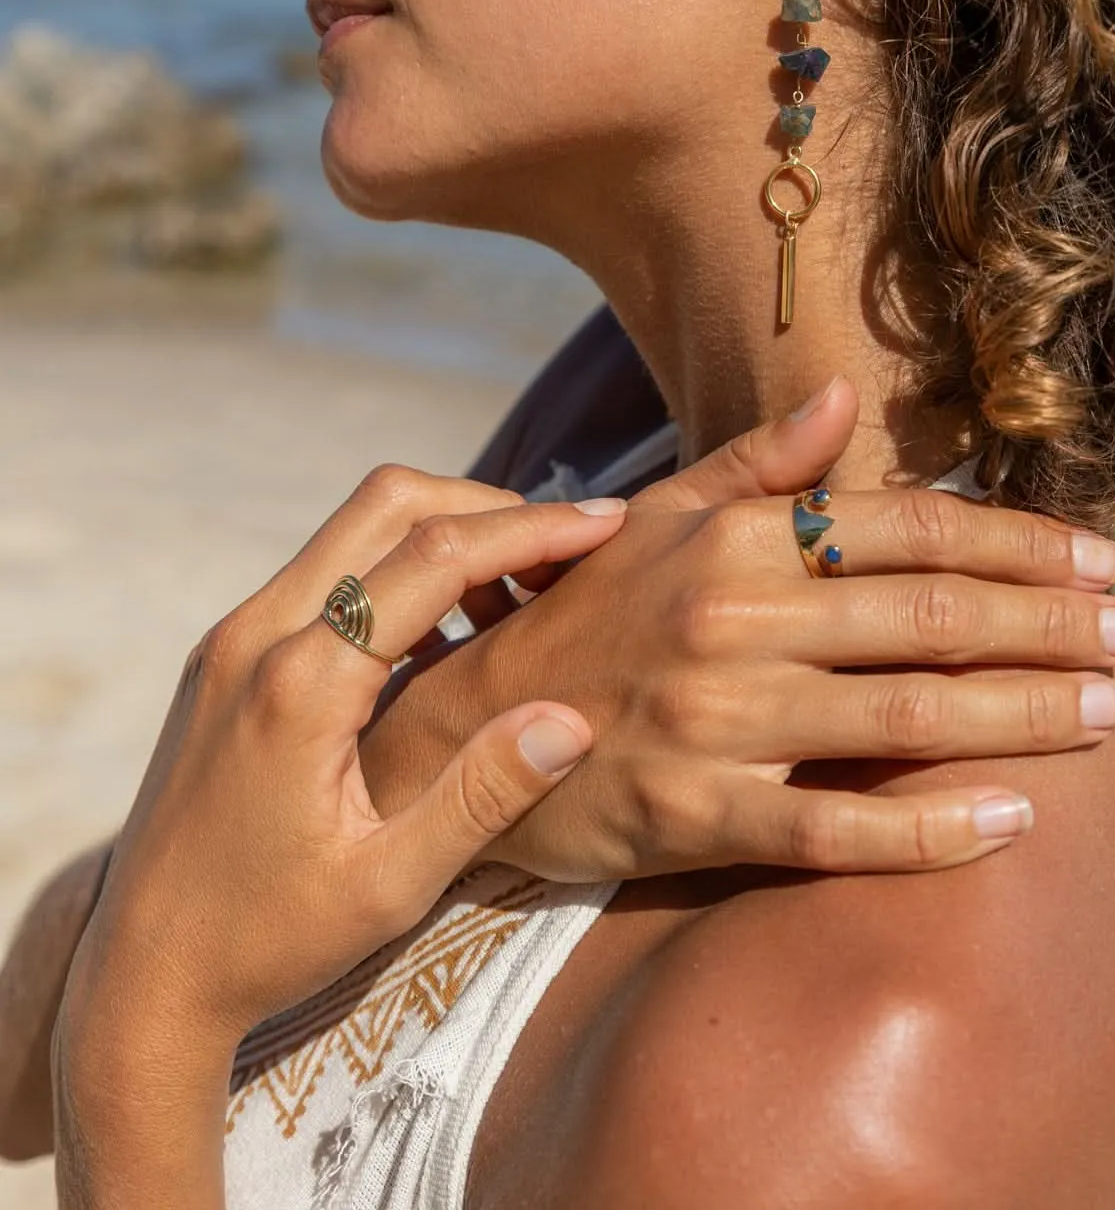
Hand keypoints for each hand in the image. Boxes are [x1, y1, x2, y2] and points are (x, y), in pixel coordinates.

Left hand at [57, 491, 624, 1061]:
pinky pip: (327, 573)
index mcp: (300, 682)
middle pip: (389, 503)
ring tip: (524, 594)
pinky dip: (398, 574)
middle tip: (571, 548)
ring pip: (355, 528)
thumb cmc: (268, 943)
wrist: (140, 976)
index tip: (610, 523)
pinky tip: (451, 636)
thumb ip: (482, 795)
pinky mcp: (226, 655)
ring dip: (444, 537)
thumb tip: (572, 717)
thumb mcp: (390, 886)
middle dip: (490, 509)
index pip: (434, 555)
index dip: (530, 529)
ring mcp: (232, 638)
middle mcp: (255, 634)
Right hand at [361, 377, 1114, 879]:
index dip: (1013, 540)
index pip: (903, 526)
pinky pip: (836, 831)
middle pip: (926, 616)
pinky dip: (931, 831)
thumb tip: (846, 396)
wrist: (460, 732)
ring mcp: (719, 721)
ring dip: (1021, 716)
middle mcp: (733, 619)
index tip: (1096, 558)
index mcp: (733, 537)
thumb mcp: (655, 515)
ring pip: (903, 718)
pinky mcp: (700, 817)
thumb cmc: (577, 612)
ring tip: (1106, 716)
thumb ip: (758, 463)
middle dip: (1045, 625)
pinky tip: (1011, 822)